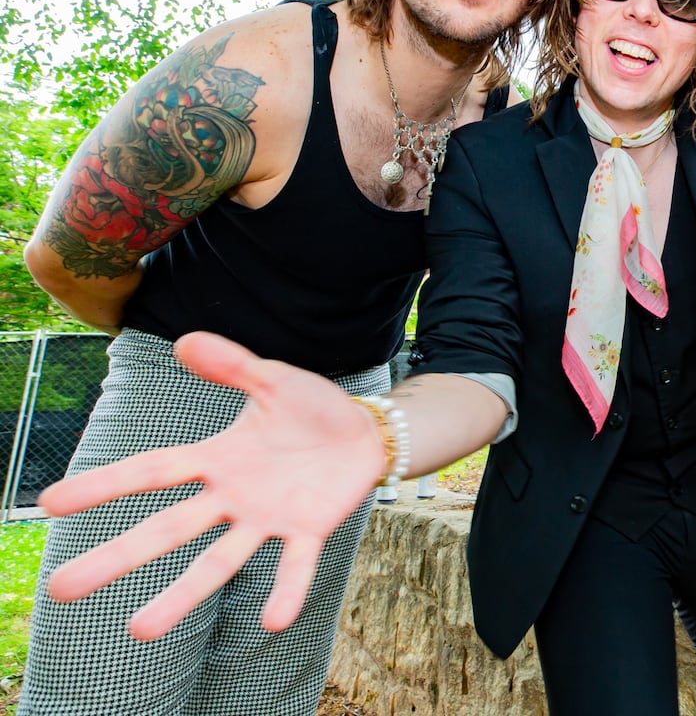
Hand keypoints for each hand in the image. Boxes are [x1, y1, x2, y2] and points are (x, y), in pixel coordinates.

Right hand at [39, 331, 386, 639]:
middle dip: (116, 557)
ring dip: (182, 596)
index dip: (102, 486)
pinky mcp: (309, 529)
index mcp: (218, 459)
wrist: (368, 431)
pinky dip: (285, 591)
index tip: (49, 504)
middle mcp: (233, 496)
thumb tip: (184, 341)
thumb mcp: (272, 379)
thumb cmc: (313, 408)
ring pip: (218, 562)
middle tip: (60, 590)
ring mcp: (268, 518)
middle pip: (166, 529)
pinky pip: (294, 564)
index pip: (151, 472)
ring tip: (141, 631)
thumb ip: (231, 365)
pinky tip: (271, 619)